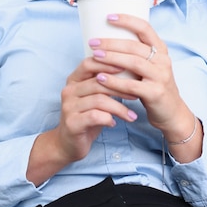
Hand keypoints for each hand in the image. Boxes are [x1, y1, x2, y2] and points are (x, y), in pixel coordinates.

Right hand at [26, 43, 137, 185]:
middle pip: (97, 82)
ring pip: (99, 100)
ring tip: (131, 114)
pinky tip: (115, 123)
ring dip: (119, 107)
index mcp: (74, 80)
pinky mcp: (72, 123)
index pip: (89, 63)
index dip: (108, 63)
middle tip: (137, 94)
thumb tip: (132, 71)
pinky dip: (109, 118)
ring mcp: (69, 107)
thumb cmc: (87, 116)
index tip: (128, 68)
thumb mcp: (96, 97)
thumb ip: (106, 84)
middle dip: (120, 87)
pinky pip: (95, 116)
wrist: (69, 143)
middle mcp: (69, 90)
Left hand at [89, 14, 197, 144]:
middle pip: (135, 46)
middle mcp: (163, 60)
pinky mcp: (155, 93)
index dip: (127, 20)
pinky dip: (114, 81)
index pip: (145, 28)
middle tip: (93, 42)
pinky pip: (131, 85)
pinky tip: (101, 78)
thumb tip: (107, 41)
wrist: (172, 113)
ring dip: (112, 58)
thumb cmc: (154, 87)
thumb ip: (136, 55)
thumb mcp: (151, 66)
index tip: (109, 17)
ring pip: (133, 63)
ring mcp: (161, 76)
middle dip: (111, 42)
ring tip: (95, 56)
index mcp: (161, 50)